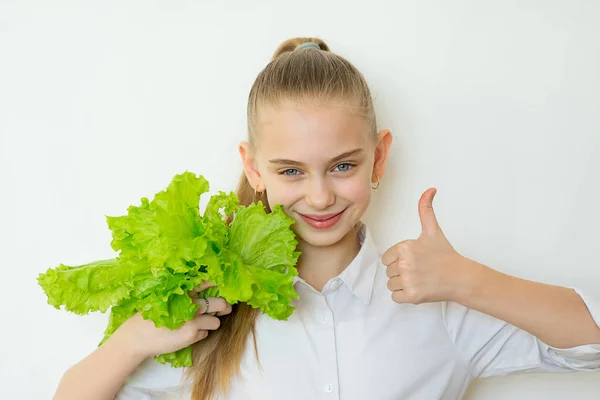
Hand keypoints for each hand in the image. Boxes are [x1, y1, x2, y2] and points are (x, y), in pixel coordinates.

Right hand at [109, 282, 232, 358]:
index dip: (219, 283)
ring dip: (212, 323)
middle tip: (225, 309)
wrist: (138, 336)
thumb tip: (205, 297)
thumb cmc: (151, 317)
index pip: (207, 282)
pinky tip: (187, 333)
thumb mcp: (167, 299)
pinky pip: (205, 333)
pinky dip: (200, 334)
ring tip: (200, 324)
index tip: (225, 285)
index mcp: (184, 292)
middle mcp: (191, 304)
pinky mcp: (192, 334)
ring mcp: (193, 319)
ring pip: (215, 321)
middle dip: (225, 307)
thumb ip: (185, 296)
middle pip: (219, 303)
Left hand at [382, 188, 471, 304]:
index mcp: (405, 247)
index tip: (413, 260)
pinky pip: (395, 297)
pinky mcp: (412, 296)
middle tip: (418, 270)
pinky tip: (417, 289)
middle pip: (388, 271)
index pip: (386, 258)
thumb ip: (426, 209)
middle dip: (401, 272)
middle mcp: (405, 264)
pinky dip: (404, 295)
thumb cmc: (445, 255)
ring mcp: (408, 281)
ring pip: (391, 284)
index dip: (398, 260)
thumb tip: (430, 189)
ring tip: (418, 279)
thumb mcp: (432, 230)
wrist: (460, 277)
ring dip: (401, 284)